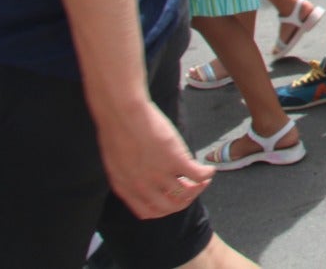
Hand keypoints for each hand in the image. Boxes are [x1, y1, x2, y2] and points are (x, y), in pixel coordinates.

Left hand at [94, 96, 212, 219]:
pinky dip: (207, 174)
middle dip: (184, 201)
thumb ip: (128, 173)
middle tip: (192, 190)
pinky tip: (210, 169)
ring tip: (204, 180)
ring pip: (186, 193)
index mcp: (126, 188)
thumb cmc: (115, 129)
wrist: (122, 113)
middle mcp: (143, 187)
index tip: (172, 200)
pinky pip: (198, 175)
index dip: (163, 210)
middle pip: (170, 206)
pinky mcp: (175, 160)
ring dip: (198, 188)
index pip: (148, 212)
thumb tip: (141, 175)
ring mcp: (160, 175)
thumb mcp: (115, 159)